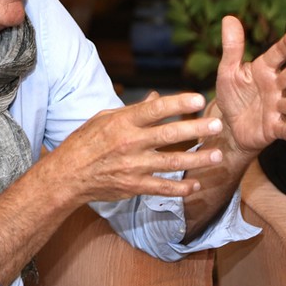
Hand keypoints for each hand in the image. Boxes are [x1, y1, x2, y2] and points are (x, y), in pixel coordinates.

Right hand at [48, 92, 224, 204]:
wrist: (67, 175)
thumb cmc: (85, 142)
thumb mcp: (104, 118)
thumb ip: (133, 110)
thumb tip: (156, 97)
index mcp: (122, 122)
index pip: (154, 110)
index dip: (178, 103)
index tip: (199, 99)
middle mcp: (129, 143)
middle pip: (168, 136)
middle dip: (195, 130)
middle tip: (218, 125)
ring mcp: (132, 166)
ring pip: (171, 163)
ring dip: (197, 160)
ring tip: (217, 156)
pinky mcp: (133, 186)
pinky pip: (162, 188)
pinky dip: (180, 188)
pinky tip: (196, 185)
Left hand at [214, 16, 285, 154]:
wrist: (230, 127)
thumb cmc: (234, 95)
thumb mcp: (228, 70)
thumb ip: (232, 47)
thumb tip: (228, 17)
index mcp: (264, 69)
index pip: (277, 54)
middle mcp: (275, 87)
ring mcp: (277, 107)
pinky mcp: (274, 128)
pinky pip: (283, 128)